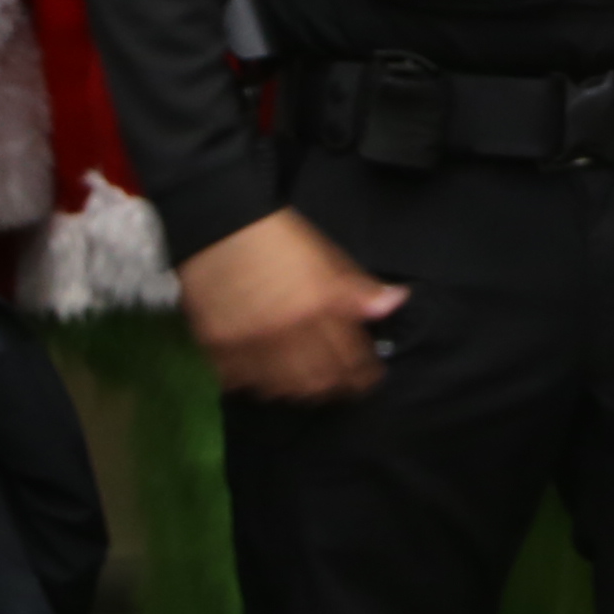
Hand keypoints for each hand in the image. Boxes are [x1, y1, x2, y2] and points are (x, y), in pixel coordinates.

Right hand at [186, 208, 405, 403]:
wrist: (219, 223)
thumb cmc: (278, 237)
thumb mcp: (327, 255)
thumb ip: (360, 287)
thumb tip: (395, 302)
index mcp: (319, 304)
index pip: (351, 356)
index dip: (365, 374)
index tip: (371, 378)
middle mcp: (287, 329)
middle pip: (319, 379)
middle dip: (335, 386)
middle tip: (341, 387)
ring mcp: (250, 341)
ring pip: (282, 388)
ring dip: (298, 390)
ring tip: (307, 386)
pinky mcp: (218, 346)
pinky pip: (242, 382)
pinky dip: (258, 383)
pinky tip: (267, 377)